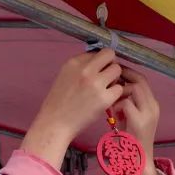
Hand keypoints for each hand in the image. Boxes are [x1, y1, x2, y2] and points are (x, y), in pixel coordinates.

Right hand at [22, 49, 123, 167]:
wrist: (55, 123)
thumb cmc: (58, 101)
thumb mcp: (65, 76)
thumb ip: (80, 67)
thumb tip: (98, 62)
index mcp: (74, 62)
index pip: (97, 52)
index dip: (100, 62)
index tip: (98, 71)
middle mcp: (85, 70)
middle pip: (110, 55)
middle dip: (111, 65)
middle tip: (107, 78)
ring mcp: (96, 83)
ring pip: (117, 70)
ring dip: (115, 79)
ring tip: (106, 89)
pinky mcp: (104, 98)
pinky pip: (119, 89)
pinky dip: (116, 94)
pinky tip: (107, 100)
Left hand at [113, 67, 161, 174]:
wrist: (138, 161)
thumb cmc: (131, 139)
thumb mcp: (131, 117)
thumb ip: (126, 102)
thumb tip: (113, 86)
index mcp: (152, 104)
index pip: (142, 79)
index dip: (128, 72)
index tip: (114, 71)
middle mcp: (153, 106)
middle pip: (140, 80)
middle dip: (123, 76)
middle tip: (109, 78)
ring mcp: (148, 114)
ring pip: (134, 88)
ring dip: (120, 91)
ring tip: (111, 99)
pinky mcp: (140, 122)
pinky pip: (126, 103)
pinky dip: (117, 105)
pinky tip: (112, 113)